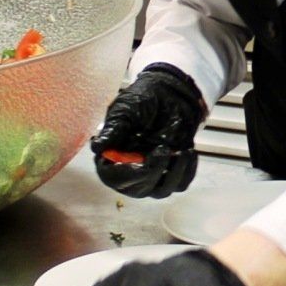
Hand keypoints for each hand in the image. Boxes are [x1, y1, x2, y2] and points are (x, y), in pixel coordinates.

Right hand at [90, 64, 205, 198]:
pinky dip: (187, 171)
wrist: (170, 94)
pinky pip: (180, 184)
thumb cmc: (143, 100)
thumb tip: (97, 147)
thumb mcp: (126, 110)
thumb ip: (114, 129)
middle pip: (138, 189)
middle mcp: (130, 170)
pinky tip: (189, 152)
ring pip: (161, 191)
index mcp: (112, 157)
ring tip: (182, 151)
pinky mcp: (172, 172)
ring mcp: (152, 173)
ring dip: (174, 174)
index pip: (113, 178)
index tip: (139, 161)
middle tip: (163, 149)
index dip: (124, 175)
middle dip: (152, 172)